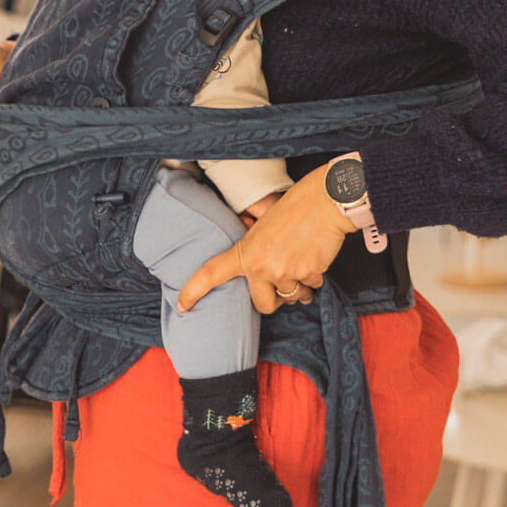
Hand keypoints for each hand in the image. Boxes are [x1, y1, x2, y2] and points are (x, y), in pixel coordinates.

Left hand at [177, 164, 355, 314]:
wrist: (325, 200)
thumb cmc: (295, 208)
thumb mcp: (264, 224)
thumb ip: (255, 248)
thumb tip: (252, 264)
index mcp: (245, 251)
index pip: (212, 273)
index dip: (194, 291)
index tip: (181, 306)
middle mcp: (260, 266)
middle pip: (264, 304)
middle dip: (276, 298)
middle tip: (285, 279)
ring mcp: (284, 272)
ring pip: (292, 297)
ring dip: (299, 287)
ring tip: (302, 259)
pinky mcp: (307, 274)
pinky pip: (311, 287)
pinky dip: (314, 277)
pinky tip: (315, 255)